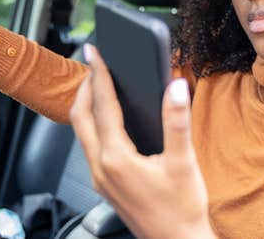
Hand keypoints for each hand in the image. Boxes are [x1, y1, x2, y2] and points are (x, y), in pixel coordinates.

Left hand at [70, 44, 214, 238]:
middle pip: (80, 117)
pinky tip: (110, 121)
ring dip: (88, 106)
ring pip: (83, 133)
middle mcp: (101, 168)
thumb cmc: (181, 210)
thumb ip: (177, 121)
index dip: (100, 74)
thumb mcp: (183, 162)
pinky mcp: (106, 186)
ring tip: (99, 87)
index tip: (95, 52)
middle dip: (85, 88)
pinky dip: (95, 125)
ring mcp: (100, 178)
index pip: (103, 105)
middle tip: (94, 65)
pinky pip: (90, 146)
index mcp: (116, 158)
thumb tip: (176, 86)